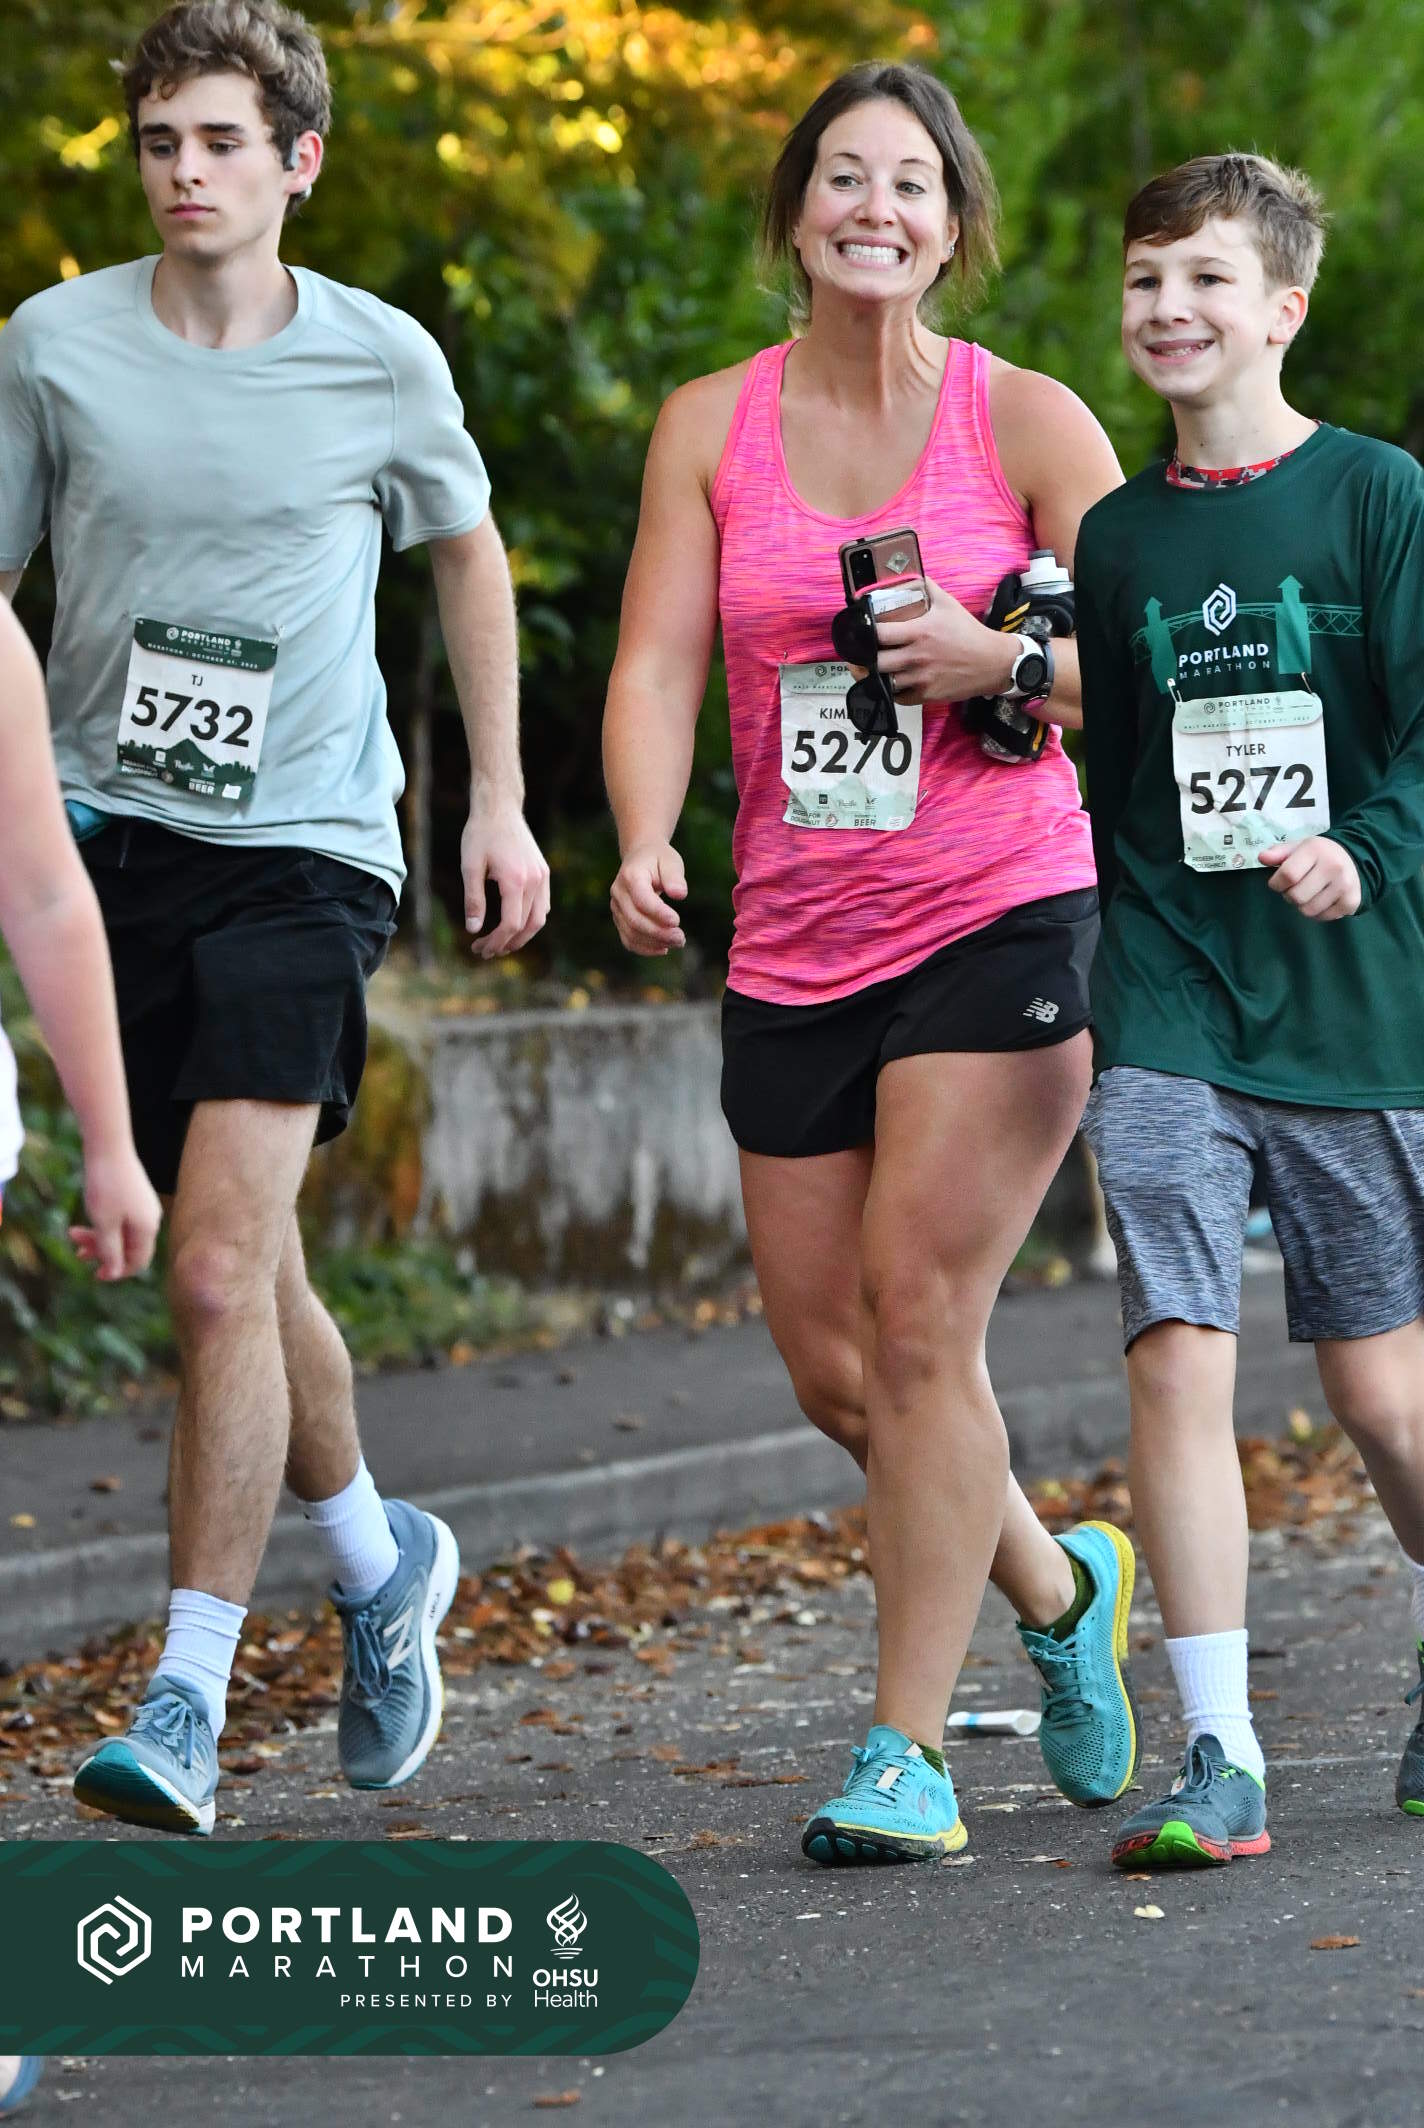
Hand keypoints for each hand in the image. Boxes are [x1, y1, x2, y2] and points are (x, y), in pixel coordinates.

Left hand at [70, 1142, 161, 1280]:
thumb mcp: (104, 1223)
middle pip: (127, 1248)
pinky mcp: (134, 1195)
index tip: (94, 1274)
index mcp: (147, 1229)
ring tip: (73, 1233)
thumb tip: (115, 1273)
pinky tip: (85, 1219)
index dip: (117, 1271)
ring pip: (121, 1232)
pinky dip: (103, 1223)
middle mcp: (150, 1219)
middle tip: (77, 1253)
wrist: (109, 1147)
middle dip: (102, 1252)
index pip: (137, 1262)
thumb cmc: (106, 1186)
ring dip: (98, 1237)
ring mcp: (143, 1206)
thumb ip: (110, 1250)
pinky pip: (120, 1218)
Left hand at [460, 795, 550, 959]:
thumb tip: (473, 929)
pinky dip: (530, 920)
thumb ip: (473, 899)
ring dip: (522, 936)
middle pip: (527, 926)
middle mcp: (534, 881)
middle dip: (507, 944)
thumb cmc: (480, 834)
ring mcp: (542, 876)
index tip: (479, 948)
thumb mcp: (470, 866)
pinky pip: (543, 905)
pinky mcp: (543, 872)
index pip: (511, 924)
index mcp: (515, 880)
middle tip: (487, 952)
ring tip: (501, 943)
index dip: (496, 941)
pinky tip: (514, 924)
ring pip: (539, 918)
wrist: (500, 808)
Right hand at [610, 841, 686, 955]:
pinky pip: (628, 939)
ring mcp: (617, 907)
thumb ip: (674, 877)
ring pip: (631, 933)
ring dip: (654, 943)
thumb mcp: (670, 861)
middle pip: (635, 920)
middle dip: (659, 933)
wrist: (640, 856)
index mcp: (630, 876)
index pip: (641, 899)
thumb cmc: (658, 859)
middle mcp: (618, 893)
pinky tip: (663, 948)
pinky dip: (645, 948)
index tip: (677, 921)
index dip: (658, 913)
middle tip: (681, 938)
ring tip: (678, 942)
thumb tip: (680, 894)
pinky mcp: (620, 919)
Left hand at [871, 578, 1016, 703]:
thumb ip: (927, 588)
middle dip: (864, 659)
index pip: (879, 634)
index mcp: (920, 632)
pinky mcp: (926, 695)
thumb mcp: (948, 605)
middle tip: (860, 654)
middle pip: (877, 662)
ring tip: (870, 670)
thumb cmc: (968, 632)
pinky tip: (890, 682)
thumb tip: (911, 574)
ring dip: (875, 677)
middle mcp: (917, 657)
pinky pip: (899, 698)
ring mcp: (921, 678)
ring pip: (884, 683)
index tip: (861, 631)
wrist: (992, 662)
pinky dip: (892, 692)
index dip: (865, 633)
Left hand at [1258, 836, 1360, 919]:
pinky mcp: (1351, 901)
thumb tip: (1262, 858)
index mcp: (1316, 850)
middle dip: (1289, 895)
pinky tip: (1322, 899)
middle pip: (1296, 896)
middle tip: (1296, 887)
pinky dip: (1317, 913)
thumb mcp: (1298, 848)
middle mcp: (1333, 867)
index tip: (1278, 882)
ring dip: (1303, 905)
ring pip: (1308, 910)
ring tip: (1309, 893)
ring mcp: (1344, 885)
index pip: (1287, 875)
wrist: (1353, 858)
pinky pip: (1322, 917)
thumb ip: (1278, 853)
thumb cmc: (1318, 855)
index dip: (1276, 883)